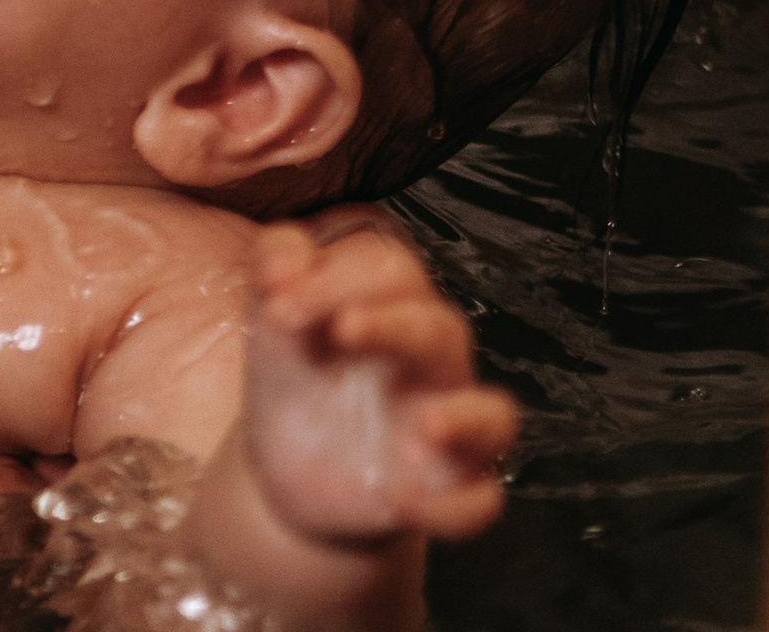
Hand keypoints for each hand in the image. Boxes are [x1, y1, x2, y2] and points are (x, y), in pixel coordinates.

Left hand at [237, 213, 515, 548]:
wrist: (291, 461)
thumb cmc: (298, 366)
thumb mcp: (276, 309)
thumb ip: (276, 264)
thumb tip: (280, 266)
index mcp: (394, 303)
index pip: (389, 269)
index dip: (336, 279)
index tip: (279, 307)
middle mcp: (432, 358)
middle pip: (440, 329)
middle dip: (395, 327)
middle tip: (342, 329)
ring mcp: (448, 425)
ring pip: (492, 416)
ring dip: (466, 420)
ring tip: (426, 426)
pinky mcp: (448, 488)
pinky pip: (480, 500)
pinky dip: (456, 505)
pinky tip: (404, 501)